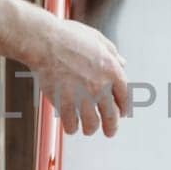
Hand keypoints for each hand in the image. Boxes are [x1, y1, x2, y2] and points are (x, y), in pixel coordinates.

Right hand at [30, 16, 127, 136]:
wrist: (46, 42)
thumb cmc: (68, 37)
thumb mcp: (97, 39)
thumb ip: (112, 54)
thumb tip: (123, 63)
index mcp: (112, 71)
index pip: (125, 97)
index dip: (123, 108)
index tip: (120, 113)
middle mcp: (101, 87)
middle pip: (111, 116)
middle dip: (111, 128)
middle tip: (109, 132)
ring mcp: (84, 97)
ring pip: (92, 125)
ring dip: (90, 128)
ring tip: (86, 128)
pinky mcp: (66, 104)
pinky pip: (71, 125)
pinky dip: (71, 127)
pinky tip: (70, 125)